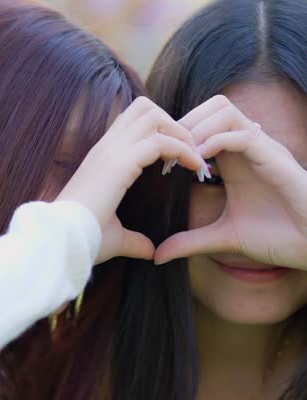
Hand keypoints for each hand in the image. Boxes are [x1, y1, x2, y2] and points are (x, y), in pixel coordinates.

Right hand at [57, 97, 205, 263]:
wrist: (63, 239)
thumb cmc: (83, 238)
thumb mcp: (114, 237)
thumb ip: (134, 240)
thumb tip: (150, 251)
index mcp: (102, 159)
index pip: (132, 123)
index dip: (161, 132)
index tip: (178, 159)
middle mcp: (106, 148)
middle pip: (144, 108)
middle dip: (173, 124)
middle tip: (190, 151)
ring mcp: (111, 152)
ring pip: (153, 116)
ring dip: (180, 132)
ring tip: (194, 157)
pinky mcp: (120, 163)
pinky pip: (160, 141)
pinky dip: (182, 148)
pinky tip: (194, 166)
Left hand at [154, 95, 306, 268]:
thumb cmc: (278, 237)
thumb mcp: (224, 238)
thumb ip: (190, 242)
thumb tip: (158, 256)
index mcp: (234, 159)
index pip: (203, 122)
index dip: (178, 135)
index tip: (160, 161)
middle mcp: (248, 147)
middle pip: (212, 106)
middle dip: (184, 123)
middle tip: (168, 153)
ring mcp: (263, 150)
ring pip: (225, 111)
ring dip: (197, 128)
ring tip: (182, 157)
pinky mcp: (276, 160)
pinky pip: (243, 135)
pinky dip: (217, 141)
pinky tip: (200, 162)